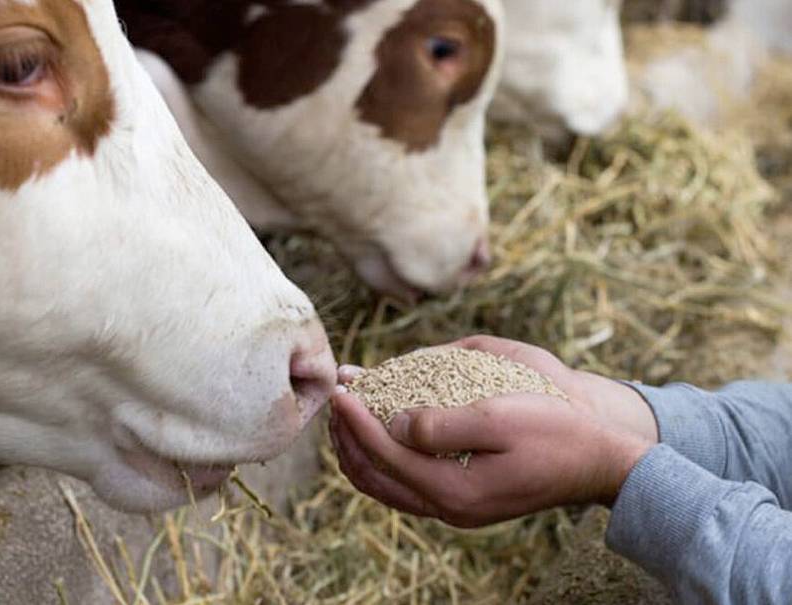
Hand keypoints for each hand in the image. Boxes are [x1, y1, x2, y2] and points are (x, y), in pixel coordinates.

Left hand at [330, 336, 657, 528]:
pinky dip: (383, 456)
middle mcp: (447, 507)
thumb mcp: (499, 417)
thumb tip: (393, 424)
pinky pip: (406, 483)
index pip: (384, 453)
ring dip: (360, 448)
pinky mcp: (463, 498)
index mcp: (453, 490)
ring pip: (385, 485)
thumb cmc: (554, 431)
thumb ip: (440, 425)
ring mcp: (455, 507)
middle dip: (347, 437)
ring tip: (349, 411)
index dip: (356, 418)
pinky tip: (383, 428)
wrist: (597, 461)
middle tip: (337, 397)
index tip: (342, 386)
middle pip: (373, 477)